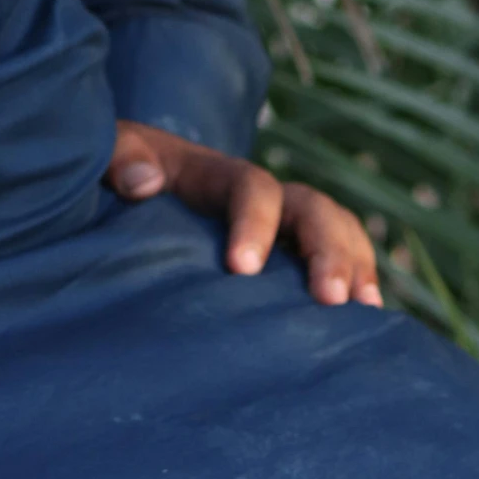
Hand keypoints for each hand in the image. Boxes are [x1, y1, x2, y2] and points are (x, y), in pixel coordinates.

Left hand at [105, 119, 382, 308]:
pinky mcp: (291, 256)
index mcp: (215, 173)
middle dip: (326, 250)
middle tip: (329, 300)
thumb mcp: (108, 156)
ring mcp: (283, 226)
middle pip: (311, 208)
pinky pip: (339, 259)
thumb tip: (143, 182)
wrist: (131, 185)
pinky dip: (359, 281)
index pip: (250, 186)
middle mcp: (262, 196)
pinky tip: (370, 321)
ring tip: (363, 312)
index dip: (253, 222)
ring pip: (336, 230)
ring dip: (354, 265)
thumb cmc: (118, 177)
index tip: (241, 269)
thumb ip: (118, 158)